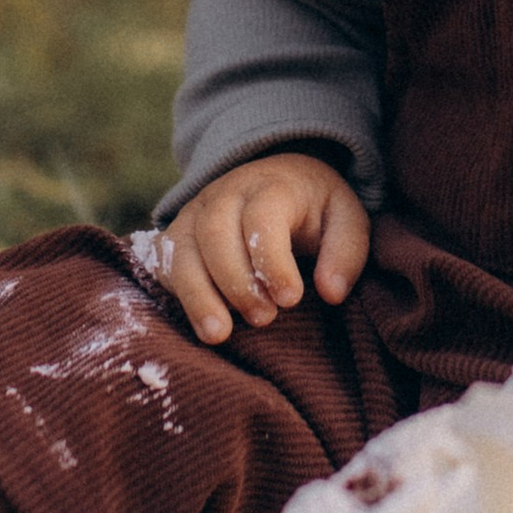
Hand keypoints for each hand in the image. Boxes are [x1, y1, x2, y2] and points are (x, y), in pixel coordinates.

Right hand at [160, 150, 371, 346]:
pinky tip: (204, 324)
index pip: (262, 218)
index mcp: (271, 185)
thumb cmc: (314, 209)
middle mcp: (225, 194)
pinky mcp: (176, 237)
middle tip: (264, 318)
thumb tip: (332, 292)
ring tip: (220, 334)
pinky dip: (180, 295)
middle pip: (215, 232)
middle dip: (236, 282)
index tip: (291, 299)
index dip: (273, 262)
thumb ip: (346, 252)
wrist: (277, 178)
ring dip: (199, 295)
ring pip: (182, 250)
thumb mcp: (345, 219)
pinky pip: (165, 264)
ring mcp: (195, 214)